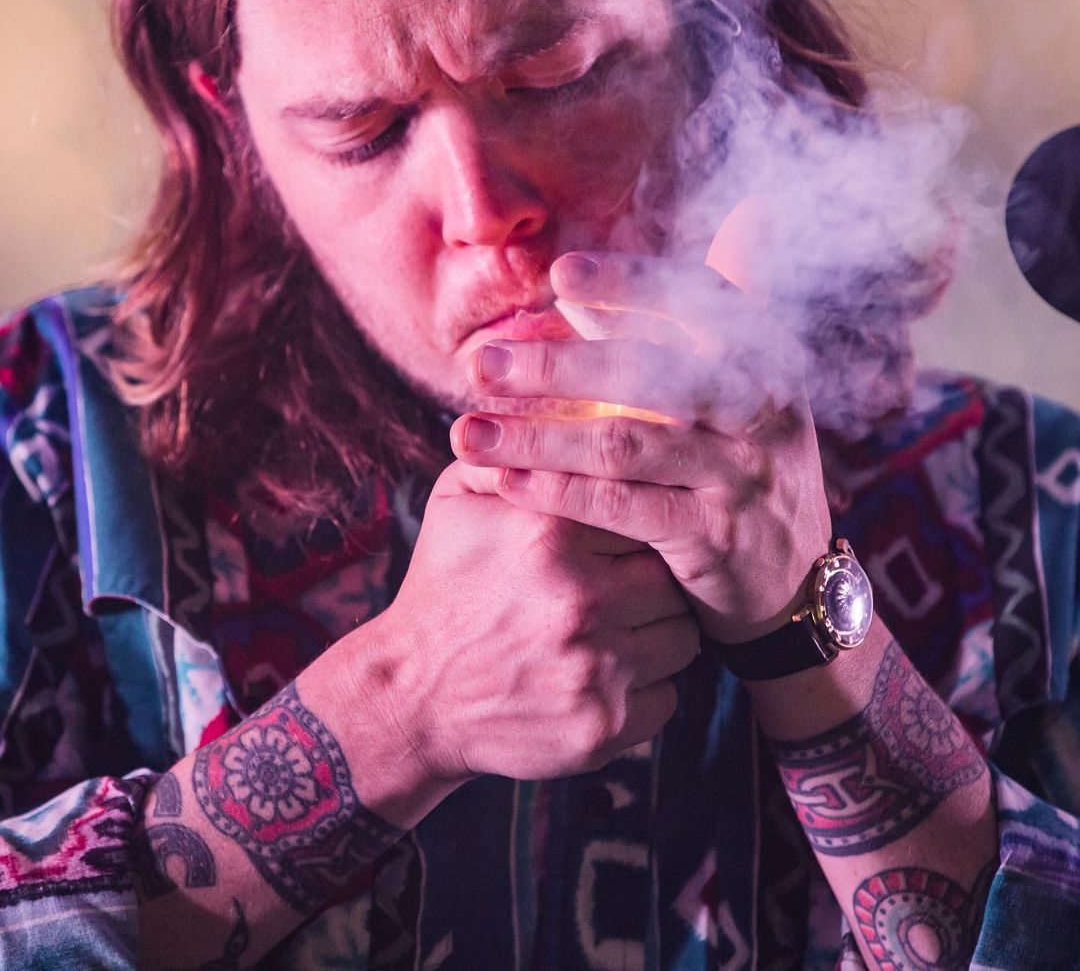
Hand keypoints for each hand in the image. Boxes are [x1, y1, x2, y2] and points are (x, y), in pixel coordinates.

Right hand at [374, 459, 698, 785]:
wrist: (410, 696)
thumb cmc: (442, 588)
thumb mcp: (456, 501)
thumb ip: (509, 446)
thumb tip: (552, 401)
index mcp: (551, 532)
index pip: (643, 509)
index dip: (638, 522)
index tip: (626, 534)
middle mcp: (581, 598)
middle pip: (674, 574)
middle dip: (655, 578)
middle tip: (626, 584)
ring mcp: (597, 667)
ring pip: (682, 636)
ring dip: (657, 633)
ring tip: (617, 630)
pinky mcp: (605, 725)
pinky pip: (668, 696)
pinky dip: (645, 689)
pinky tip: (604, 677)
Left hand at [451, 252, 832, 643]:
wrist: (792, 573)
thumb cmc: (737, 456)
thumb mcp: (731, 384)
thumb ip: (667, 323)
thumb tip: (591, 265)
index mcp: (763, 357)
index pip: (700, 299)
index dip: (631, 282)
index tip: (560, 274)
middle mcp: (762, 409)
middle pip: (654, 372)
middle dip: (560, 365)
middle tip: (480, 363)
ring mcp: (742, 476)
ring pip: (627, 444)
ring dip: (538, 436)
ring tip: (467, 432)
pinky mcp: (717, 539)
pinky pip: (624, 507)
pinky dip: (560, 491)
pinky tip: (504, 480)